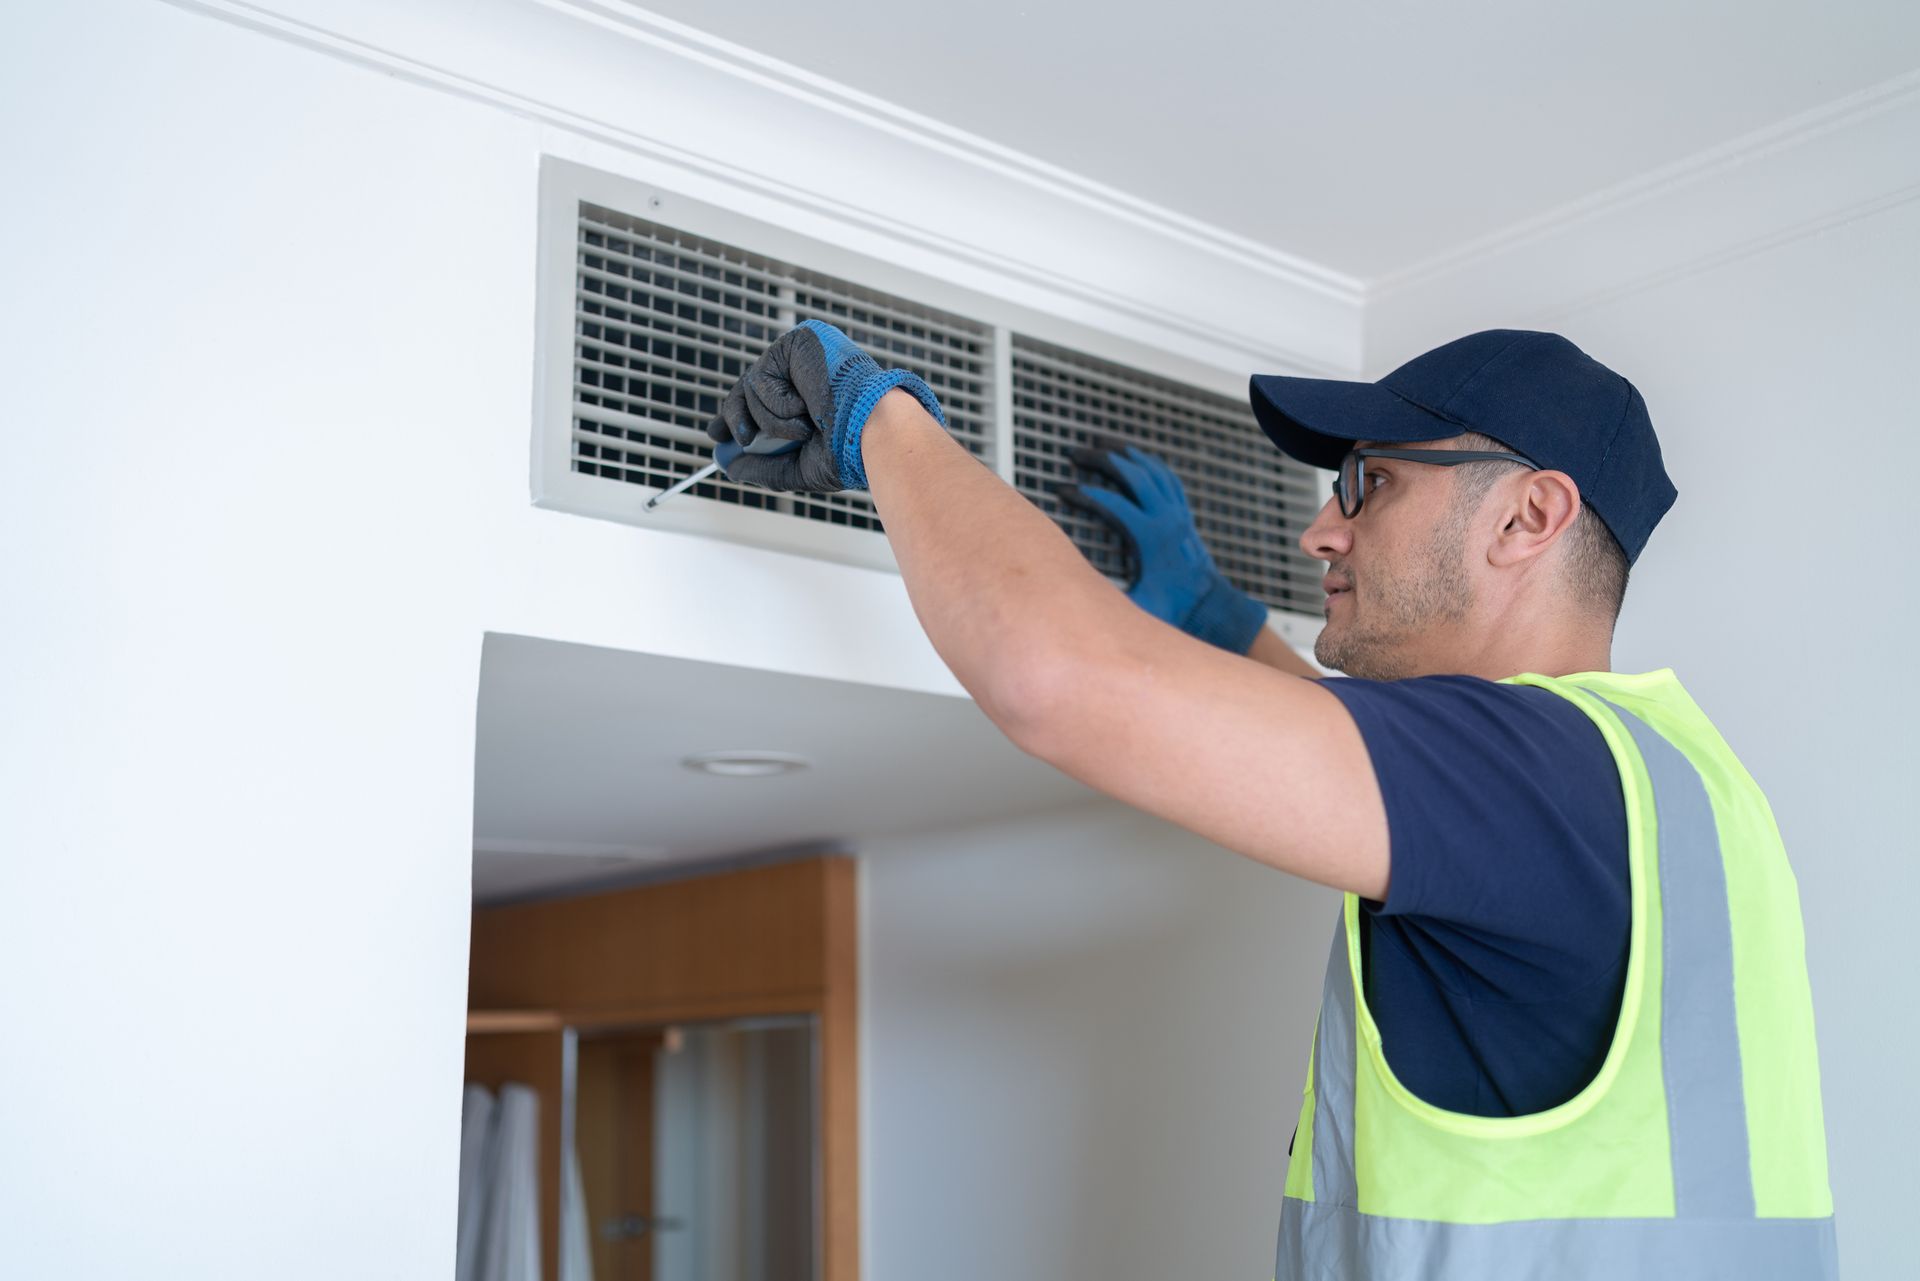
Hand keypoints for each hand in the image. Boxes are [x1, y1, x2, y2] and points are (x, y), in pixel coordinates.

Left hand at [705, 320, 946, 491]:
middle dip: (736, 417)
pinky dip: (780, 404)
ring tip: (806, 427)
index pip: (763, 398)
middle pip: (747, 388)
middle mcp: (805, 370)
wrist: (873, 433)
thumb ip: (764, 467)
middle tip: (744, 438)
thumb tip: (729, 467)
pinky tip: (807, 409)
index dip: (736, 414)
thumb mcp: (800, 467)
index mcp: (810, 394)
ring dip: (772, 421)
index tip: (717, 432)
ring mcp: (801, 354)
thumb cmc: (849, 451)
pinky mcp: (800, 341)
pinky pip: (762, 377)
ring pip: (751, 388)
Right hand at [1058, 438, 1268, 653]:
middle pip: (1133, 475)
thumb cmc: (1174, 609)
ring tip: (1100, 442)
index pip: (1112, 504)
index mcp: (1151, 538)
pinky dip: (1148, 462)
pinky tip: (1133, 457)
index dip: (1084, 495)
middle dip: (1102, 459)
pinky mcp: (1184, 513)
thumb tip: (1079, 600)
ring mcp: (1178, 512)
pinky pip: (1166, 477)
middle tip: (1075, 453)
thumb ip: (1110, 603)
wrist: (1210, 606)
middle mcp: (1167, 518)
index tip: (1062, 490)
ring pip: (1151, 469)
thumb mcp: (1139, 609)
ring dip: (1125, 452)